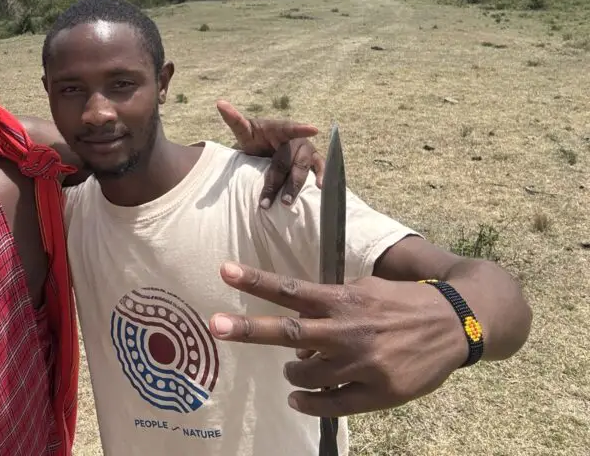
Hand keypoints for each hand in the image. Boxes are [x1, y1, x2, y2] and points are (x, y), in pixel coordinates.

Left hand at [207, 263, 469, 416]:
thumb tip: (298, 335)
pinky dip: (309, 402)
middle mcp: (348, 328)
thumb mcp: (366, 290)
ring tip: (292, 370)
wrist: (459, 323)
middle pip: (290, 331)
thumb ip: (330, 305)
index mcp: (344, 299)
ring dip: (291, 372)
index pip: (291, 289)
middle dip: (249, 328)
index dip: (256, 280)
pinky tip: (299, 398)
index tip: (224, 270)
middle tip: (215, 325)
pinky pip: (332, 403)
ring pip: (306, 373)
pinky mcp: (380, 391)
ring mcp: (363, 362)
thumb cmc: (402, 305)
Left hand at [216, 100, 325, 207]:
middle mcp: (296, 139)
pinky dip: (322, 176)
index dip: (301, 129)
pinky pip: (319, 168)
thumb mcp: (244, 130)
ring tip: (285, 202)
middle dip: (278, 179)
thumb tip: (220, 103)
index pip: (289, 128)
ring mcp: (306, 150)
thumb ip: (234, 119)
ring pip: (302, 168)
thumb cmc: (256, 138)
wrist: (266, 147)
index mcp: (280, 128)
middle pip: (288, 160)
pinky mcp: (311, 161)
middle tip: (269, 198)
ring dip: (294, 186)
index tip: (314, 129)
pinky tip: (321, 187)